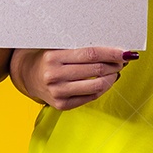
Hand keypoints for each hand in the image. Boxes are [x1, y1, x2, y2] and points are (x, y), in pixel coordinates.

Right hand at [11, 47, 131, 110]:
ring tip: (116, 71)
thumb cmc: (47, 57)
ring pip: (96, 86)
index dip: (111, 53)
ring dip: (112, 78)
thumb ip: (80, 48)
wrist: (27, 75)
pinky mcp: (62, 105)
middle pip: (96, 70)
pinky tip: (107, 81)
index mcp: (53, 57)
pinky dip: (103, 89)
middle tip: (123, 60)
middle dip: (115, 64)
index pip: (90, 54)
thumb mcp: (58, 47)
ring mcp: (58, 93)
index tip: (125, 52)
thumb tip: (111, 50)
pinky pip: (90, 97)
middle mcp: (54, 76)